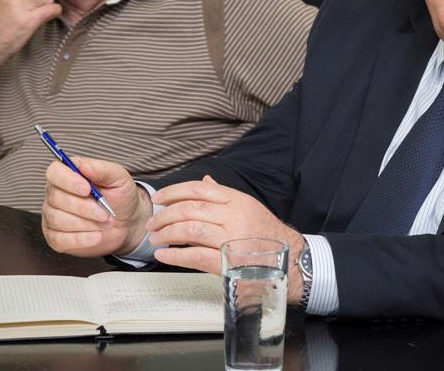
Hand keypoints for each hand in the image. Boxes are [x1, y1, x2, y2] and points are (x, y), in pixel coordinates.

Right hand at [41, 156, 151, 256]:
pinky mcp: (55, 237)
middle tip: (105, 213)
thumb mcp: (118, 178)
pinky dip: (80, 239)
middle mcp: (55, 193)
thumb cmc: (120, 196)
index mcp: (68, 174)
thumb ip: (102, 170)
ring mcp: (52, 216)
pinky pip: (59, 239)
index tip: (87, 189)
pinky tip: (96, 236)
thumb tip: (84, 166)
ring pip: (58, 219)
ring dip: (85, 223)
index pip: (54, 172)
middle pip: (57, 198)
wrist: (127, 222)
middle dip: (84, 208)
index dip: (68, 181)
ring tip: (105, 223)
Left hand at [149, 177, 305, 301]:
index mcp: (237, 200)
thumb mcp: (248, 207)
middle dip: (165, 214)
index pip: (199, 189)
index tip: (158, 197)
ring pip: (189, 230)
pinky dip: (175, 256)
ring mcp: (231, 239)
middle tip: (153, 221)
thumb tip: (204, 181)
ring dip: (167, 234)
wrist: (290, 261)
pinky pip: (194, 256)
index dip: (174, 192)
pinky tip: (164, 256)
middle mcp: (234, 216)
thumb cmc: (267, 235)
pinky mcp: (228, 262)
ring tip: (155, 238)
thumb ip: (224, 196)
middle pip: (190, 209)